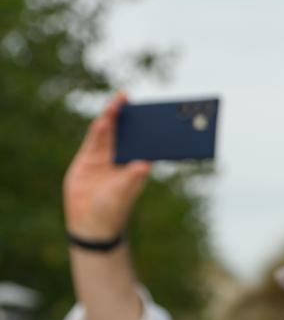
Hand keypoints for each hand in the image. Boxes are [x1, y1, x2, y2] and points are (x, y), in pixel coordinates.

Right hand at [62, 93, 151, 239]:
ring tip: (118, 101)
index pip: (146, 142)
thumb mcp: (123, 193)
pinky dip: (98, 130)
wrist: (89, 222)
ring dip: (113, 117)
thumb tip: (145, 164)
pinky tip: (103, 120)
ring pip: (110, 132)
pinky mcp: (88, 159)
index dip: (151, 127)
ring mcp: (105, 157)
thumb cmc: (113, 209)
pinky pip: (94, 141)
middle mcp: (123, 157)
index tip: (158, 113)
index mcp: (137, 164)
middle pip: (128, 132)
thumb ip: (132, 177)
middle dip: (130, 115)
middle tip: (131, 97)